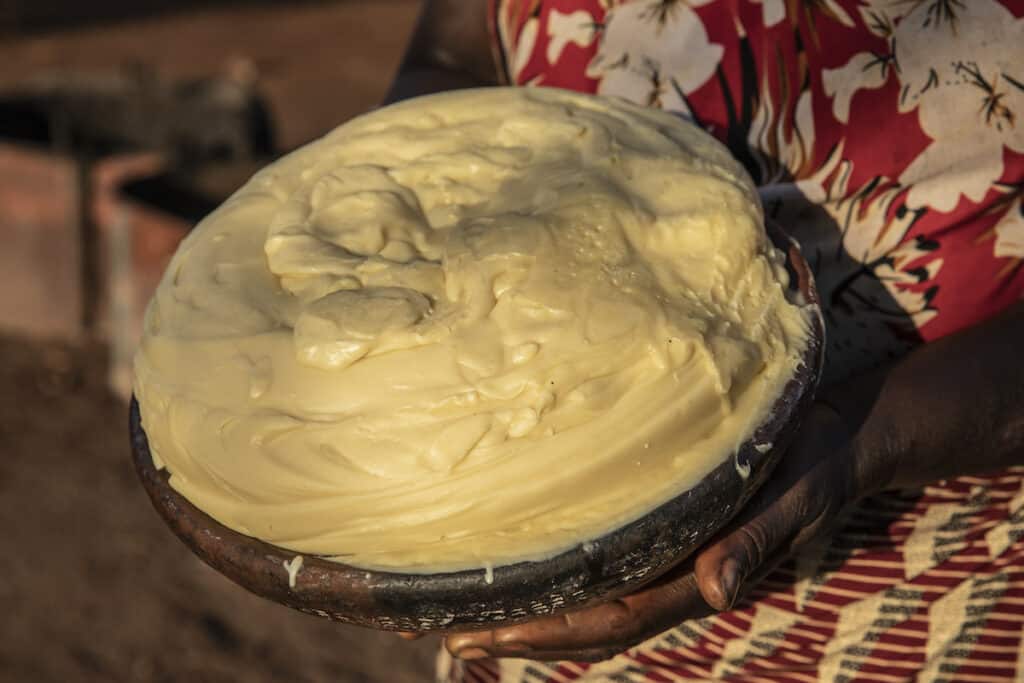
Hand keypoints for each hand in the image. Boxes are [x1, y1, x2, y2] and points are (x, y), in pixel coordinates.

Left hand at [444, 402, 862, 661]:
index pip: (612, 620)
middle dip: (517, 632)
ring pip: (588, 597)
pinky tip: (522, 562)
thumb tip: (716, 593)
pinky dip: (557, 572)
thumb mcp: (794, 496)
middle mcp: (673, 575)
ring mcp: (666, 556)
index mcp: (698, 575)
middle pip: (586, 621)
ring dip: (528, 609)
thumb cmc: (814, 466)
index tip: (483, 637)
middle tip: (441, 632)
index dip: (548, 635)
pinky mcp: (664, 528)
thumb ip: (756, 542)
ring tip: (461, 610)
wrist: (835, 440)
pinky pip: (603, 562)